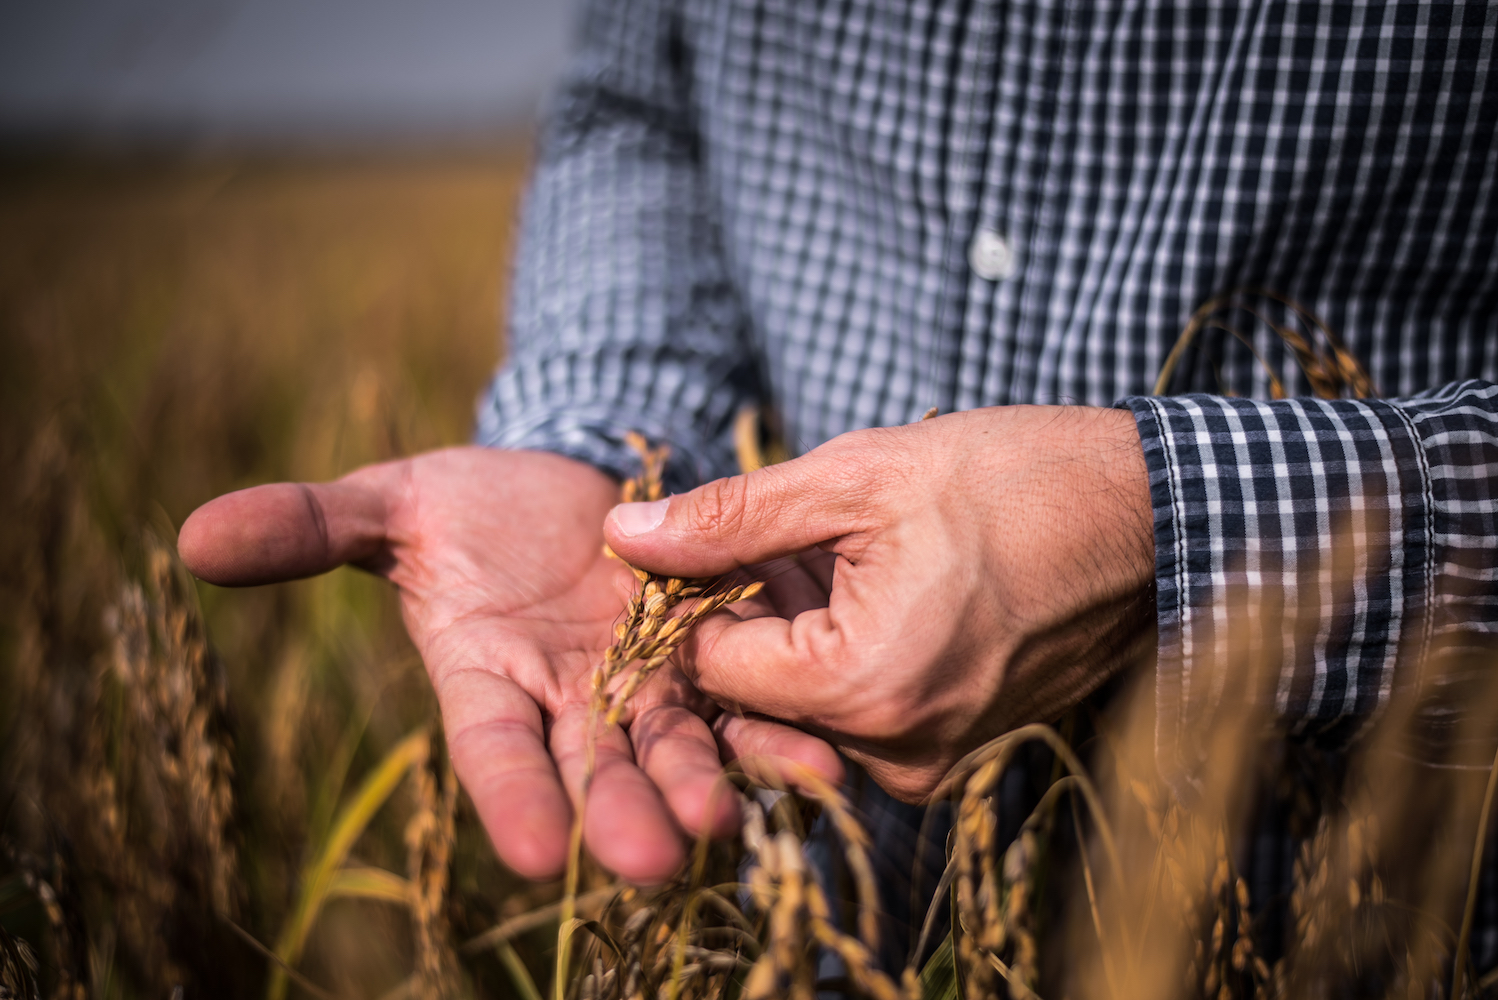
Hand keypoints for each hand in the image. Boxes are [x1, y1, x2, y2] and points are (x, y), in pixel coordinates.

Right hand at [178, 446, 839, 881]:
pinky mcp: (704, 650)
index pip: (491, 749)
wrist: (558, 484)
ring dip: (705, 780)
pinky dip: (774, 726)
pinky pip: (741, 694)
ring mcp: (641, 680)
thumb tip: (192, 538)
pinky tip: (820, 753)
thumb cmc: (460, 506)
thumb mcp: (388, 504)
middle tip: (655, 861)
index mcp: (484, 674)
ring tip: (735, 817)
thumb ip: (310, 526)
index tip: (533, 850)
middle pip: (594, 765)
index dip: (508, 797)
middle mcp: (566, 699)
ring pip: (674, 742)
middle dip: (622, 812)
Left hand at [603, 407, 1155, 801]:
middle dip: (742, 618)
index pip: (708, 667)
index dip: (691, 596)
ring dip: (791, 633)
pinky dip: (839, 655)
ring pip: (802, 705)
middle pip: (752, 697)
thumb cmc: (1016, 483)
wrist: (1148, 518)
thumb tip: (623, 534)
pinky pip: (856, 714)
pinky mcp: (953, 750)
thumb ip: (729, 517)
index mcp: (858, 688)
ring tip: (833, 553)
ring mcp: (929, 761)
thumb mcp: (857, 478)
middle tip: (773, 541)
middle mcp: (891, 753)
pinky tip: (867, 585)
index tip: (708, 540)